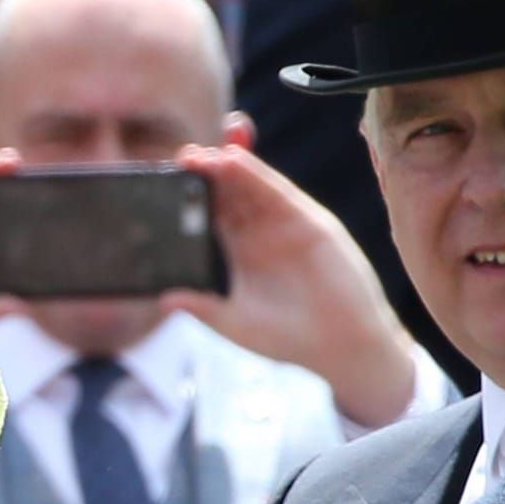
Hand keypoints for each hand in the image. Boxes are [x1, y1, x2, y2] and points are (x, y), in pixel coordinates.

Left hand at [163, 145, 416, 427]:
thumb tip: (163, 299)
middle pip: (228, 192)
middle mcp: (258, 232)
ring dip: (227, 167)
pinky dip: (255, 175)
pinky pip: (277, 192)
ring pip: (250, 186)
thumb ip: (202, 308)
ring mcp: (284, 224)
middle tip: (184, 158)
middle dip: (207, 173)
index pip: (209, 214)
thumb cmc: (287, 338)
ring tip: (204, 156)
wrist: (341, 347)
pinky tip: (234, 161)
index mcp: (236, 252)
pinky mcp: (309, 222)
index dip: (190, 196)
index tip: (164, 183)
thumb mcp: (235, 323)